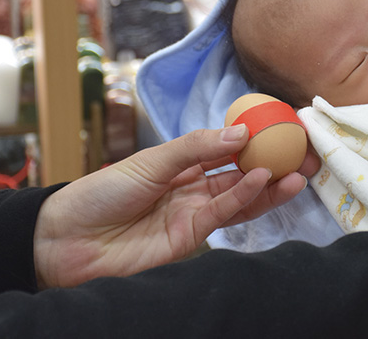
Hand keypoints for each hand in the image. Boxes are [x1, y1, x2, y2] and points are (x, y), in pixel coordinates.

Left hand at [34, 125, 318, 288]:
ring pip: (241, 198)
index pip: (226, 150)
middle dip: (273, 165)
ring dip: (268, 185)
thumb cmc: (99, 193)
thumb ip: (194, 146)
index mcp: (182, 165)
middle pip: (241, 176)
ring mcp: (193, 214)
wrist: (65, 238)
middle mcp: (193, 189)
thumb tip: (239, 133)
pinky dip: (245, 196)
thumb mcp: (149, 160)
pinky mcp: (190, 238)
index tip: (280, 128)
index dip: (254, 140)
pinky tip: (263, 180)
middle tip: (302, 155)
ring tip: (296, 171)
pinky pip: (224, 214)